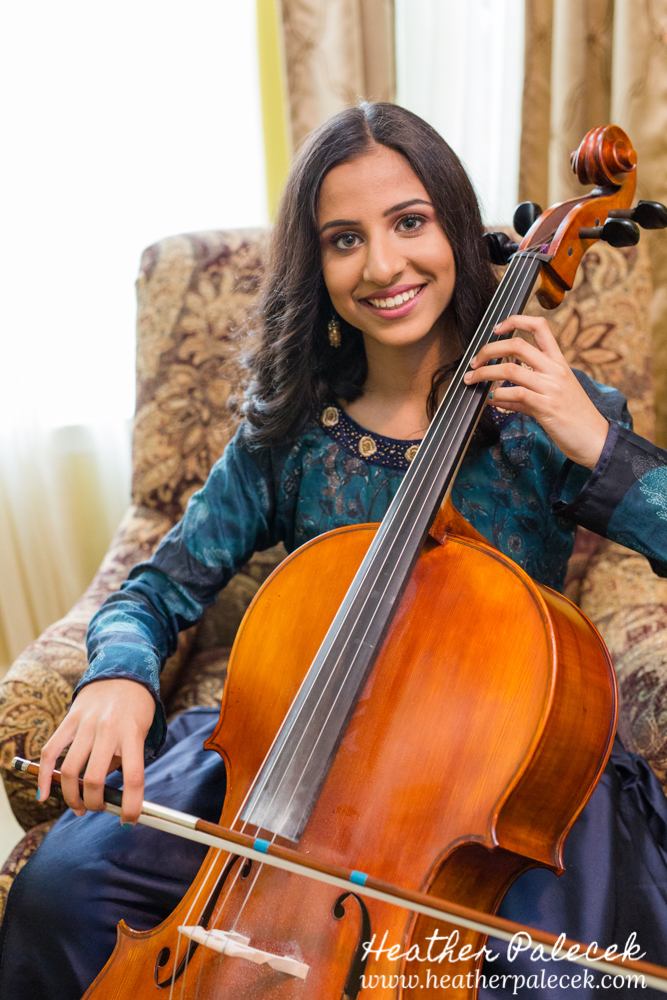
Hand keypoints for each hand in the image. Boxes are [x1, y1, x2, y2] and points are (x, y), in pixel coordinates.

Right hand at [38, 678, 154, 825]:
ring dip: (72, 796)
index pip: (134, 776)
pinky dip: (44, 776)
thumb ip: (124, 758)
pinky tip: (44, 794)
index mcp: (132, 732)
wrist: (122, 670)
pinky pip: (50, 752)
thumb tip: (105, 792)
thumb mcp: (141, 731)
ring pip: (70, 771)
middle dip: (95, 804)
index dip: (131, 805)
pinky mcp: (69, 719)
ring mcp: (86, 723)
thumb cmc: (136, 706)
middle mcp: (108, 728)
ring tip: (79, 805)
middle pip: (95, 779)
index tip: (129, 820)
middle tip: (97, 809)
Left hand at [463, 315, 608, 469]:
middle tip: (475, 362)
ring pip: (511, 369)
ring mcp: (551, 387)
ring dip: (485, 374)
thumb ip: (523, 396)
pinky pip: (516, 394)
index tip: (497, 328)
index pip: (540, 326)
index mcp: (558, 362)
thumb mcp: (551, 398)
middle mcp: (555, 370)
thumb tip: (496, 397)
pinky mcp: (547, 407)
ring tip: (473, 380)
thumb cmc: (574, 418)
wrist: (596, 440)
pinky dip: (498, 395)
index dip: (516, 320)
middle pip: (517, 345)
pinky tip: (491, 399)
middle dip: (489, 350)